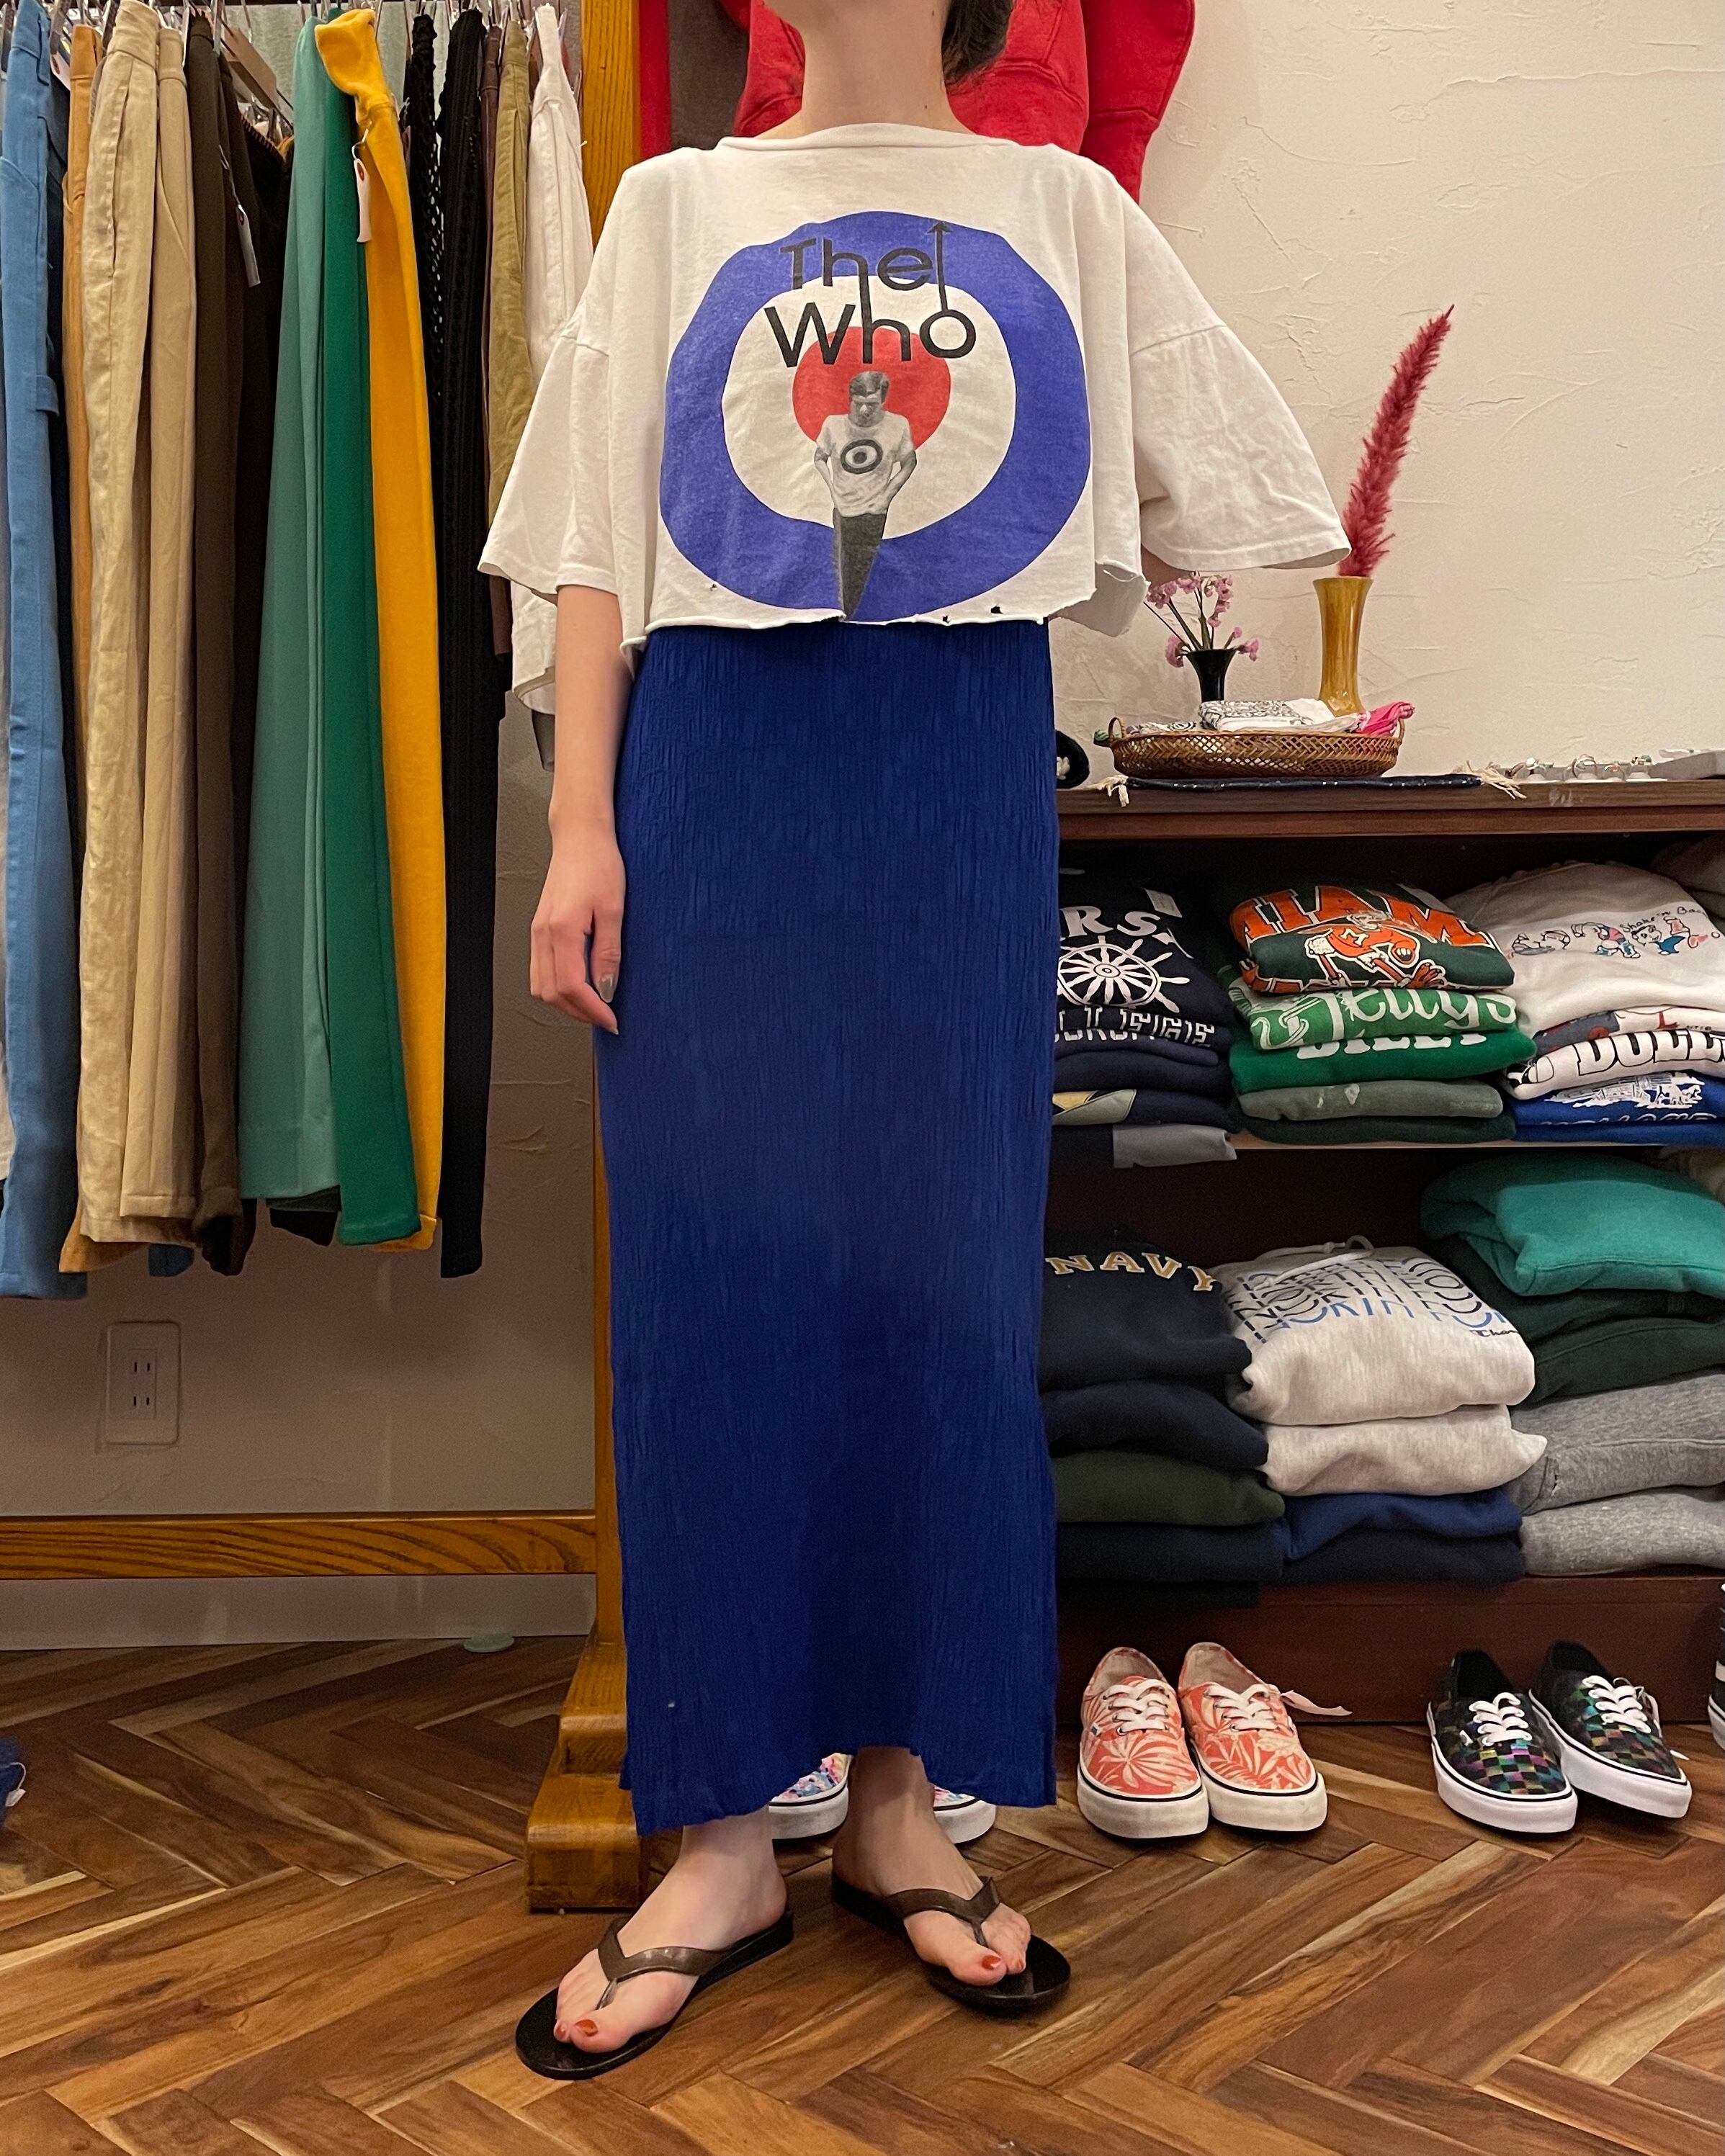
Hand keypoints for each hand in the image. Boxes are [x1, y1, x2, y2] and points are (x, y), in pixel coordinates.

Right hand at [531, 823, 623, 1033]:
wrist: (580, 837)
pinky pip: (540, 971)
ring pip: (540, 986)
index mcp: (561, 930)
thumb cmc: (599, 864)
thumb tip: (606, 990)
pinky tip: (580, 985)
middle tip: (607, 1017)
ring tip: (594, 1005)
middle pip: (551, 993)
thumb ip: (608, 953)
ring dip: (566, 1003)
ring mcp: (537, 932)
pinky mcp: (539, 929)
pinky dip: (557, 987)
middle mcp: (542, 934)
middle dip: (579, 1013)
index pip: (571, 987)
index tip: (612, 1020)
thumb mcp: (613, 910)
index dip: (592, 1010)